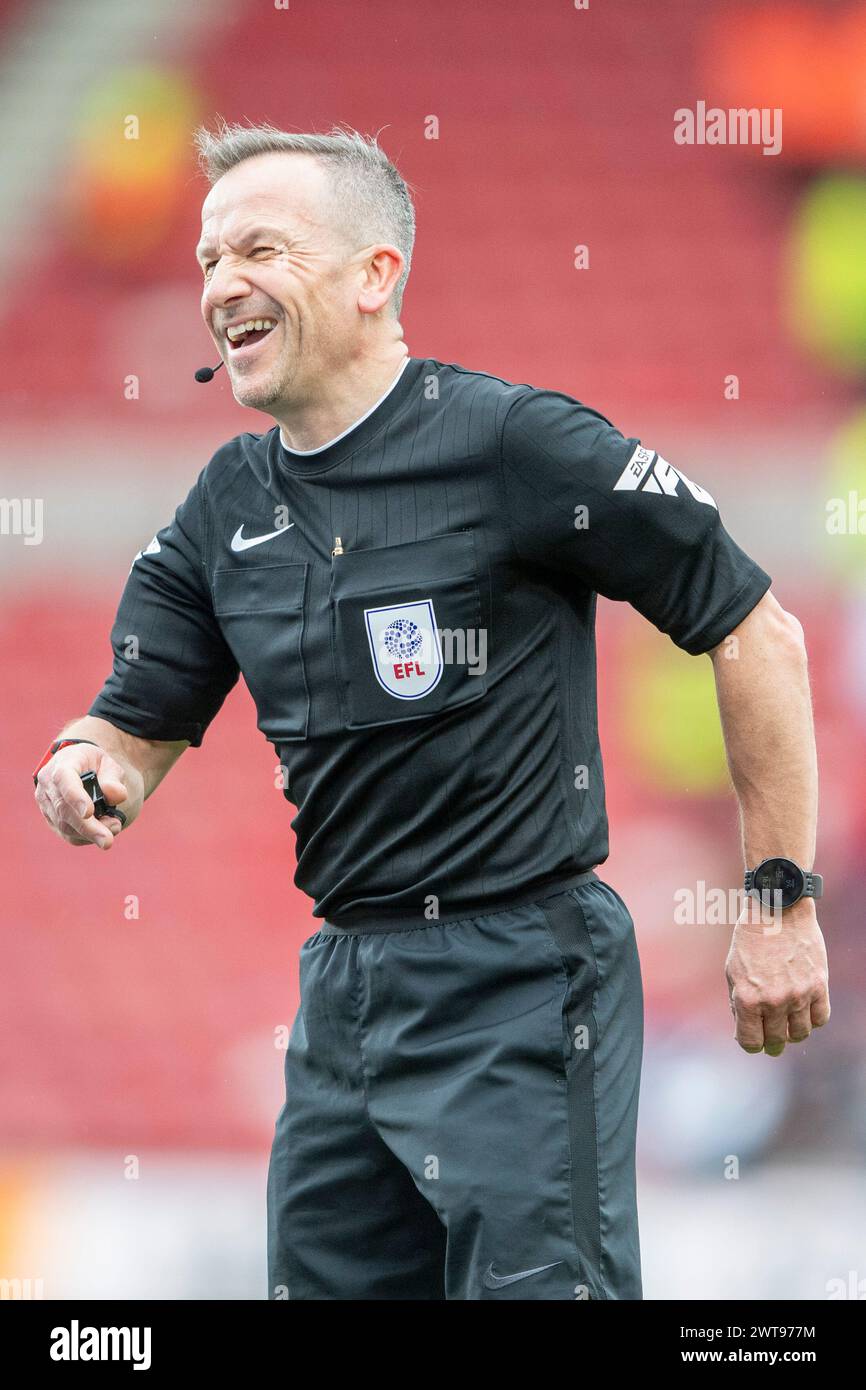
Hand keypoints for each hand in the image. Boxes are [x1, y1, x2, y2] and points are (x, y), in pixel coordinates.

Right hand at [34, 741, 140, 849]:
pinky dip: (87, 837)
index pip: (64, 779)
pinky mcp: (51, 819)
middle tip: (107, 840)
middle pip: (64, 809)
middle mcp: (48, 783)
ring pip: (64, 825)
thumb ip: (113, 779)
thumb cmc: (97, 766)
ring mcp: (46, 803)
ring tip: (115, 827)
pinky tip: (103, 832)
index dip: (75, 797)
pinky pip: (68, 834)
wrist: (85, 770)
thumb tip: (115, 795)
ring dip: (90, 833)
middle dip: (87, 827)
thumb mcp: (110, 764)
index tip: (89, 812)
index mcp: (63, 762)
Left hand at [725, 899, 829, 1055]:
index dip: (750, 1044)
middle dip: (772, 1045)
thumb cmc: (750, 940)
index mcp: (747, 999)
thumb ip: (738, 1004)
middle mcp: (773, 1001)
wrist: (777, 911)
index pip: (751, 1042)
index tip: (753, 1041)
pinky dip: (813, 1020)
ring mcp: (798, 994)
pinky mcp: (819, 985)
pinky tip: (804, 1013)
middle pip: (776, 1041)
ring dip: (793, 1034)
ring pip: (800, 1033)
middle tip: (773, 1043)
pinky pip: (821, 1018)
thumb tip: (744, 1032)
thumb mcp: (733, 972)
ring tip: (788, 1027)